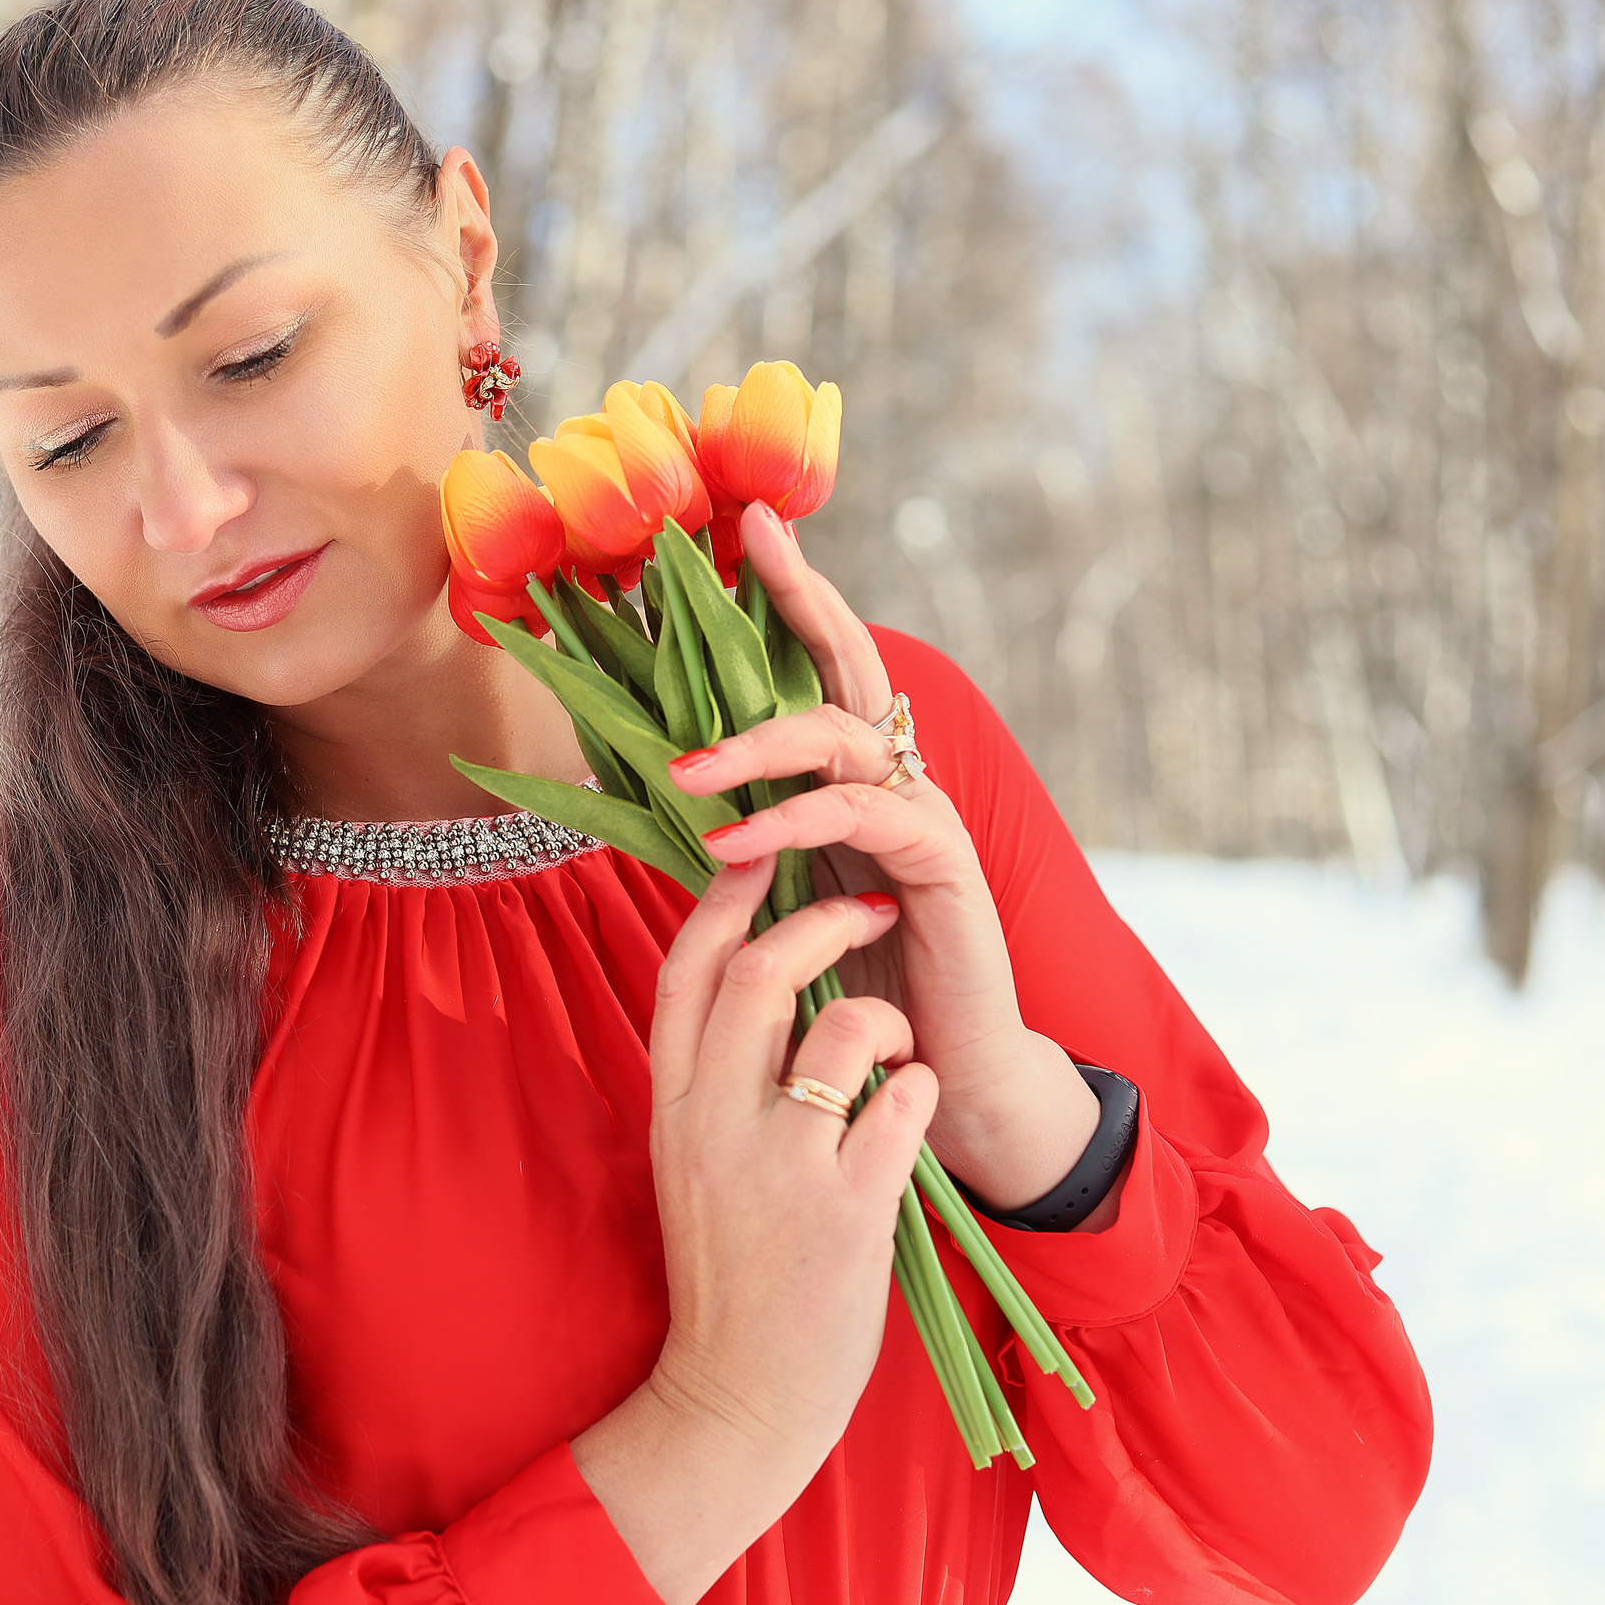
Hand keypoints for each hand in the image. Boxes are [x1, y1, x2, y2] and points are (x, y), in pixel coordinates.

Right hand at [640, 853, 938, 1455]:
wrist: (737, 1393)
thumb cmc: (727, 1264)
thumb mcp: (691, 1156)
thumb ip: (711, 1070)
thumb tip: (743, 973)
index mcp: (673, 1105)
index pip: (687, 968)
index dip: (725, 895)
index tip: (764, 851)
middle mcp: (717, 1126)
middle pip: (760, 974)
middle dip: (823, 923)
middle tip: (869, 912)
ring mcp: (781, 1168)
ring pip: (842, 1030)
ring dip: (883, 1017)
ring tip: (895, 1043)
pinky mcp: (846, 1212)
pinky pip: (902, 1105)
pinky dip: (919, 1089)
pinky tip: (913, 1108)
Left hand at [664, 501, 1117, 1220]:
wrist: (944, 1080)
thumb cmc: (857, 990)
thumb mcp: (782, 902)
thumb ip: (743, 839)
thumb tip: (660, 787)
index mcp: (857, 779)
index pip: (825, 667)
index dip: (796, 593)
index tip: (749, 524)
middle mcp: (897, 781)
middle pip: (851, 667)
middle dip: (802, 601)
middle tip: (740, 554)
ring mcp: (924, 819)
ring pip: (844, 740)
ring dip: (758, 749)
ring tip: (686, 775)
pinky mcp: (941, 869)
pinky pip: (866, 818)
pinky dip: (794, 823)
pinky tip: (736, 843)